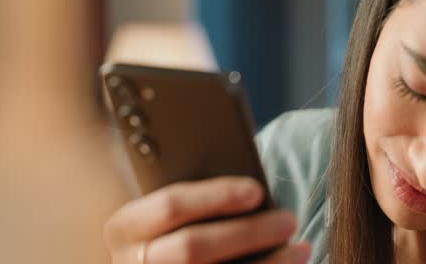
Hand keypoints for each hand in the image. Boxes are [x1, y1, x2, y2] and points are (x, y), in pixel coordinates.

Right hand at [103, 176, 310, 263]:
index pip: (169, 205)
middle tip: (289, 219)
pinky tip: (290, 263)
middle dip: (247, 233)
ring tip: (301, 247)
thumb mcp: (163, 211)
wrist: (153, 263)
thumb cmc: (168, 228)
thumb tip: (244, 169)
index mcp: (124, 227)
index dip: (215, 196)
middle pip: (193, 248)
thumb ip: (190, 192)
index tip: (257, 190)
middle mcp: (131, 262)